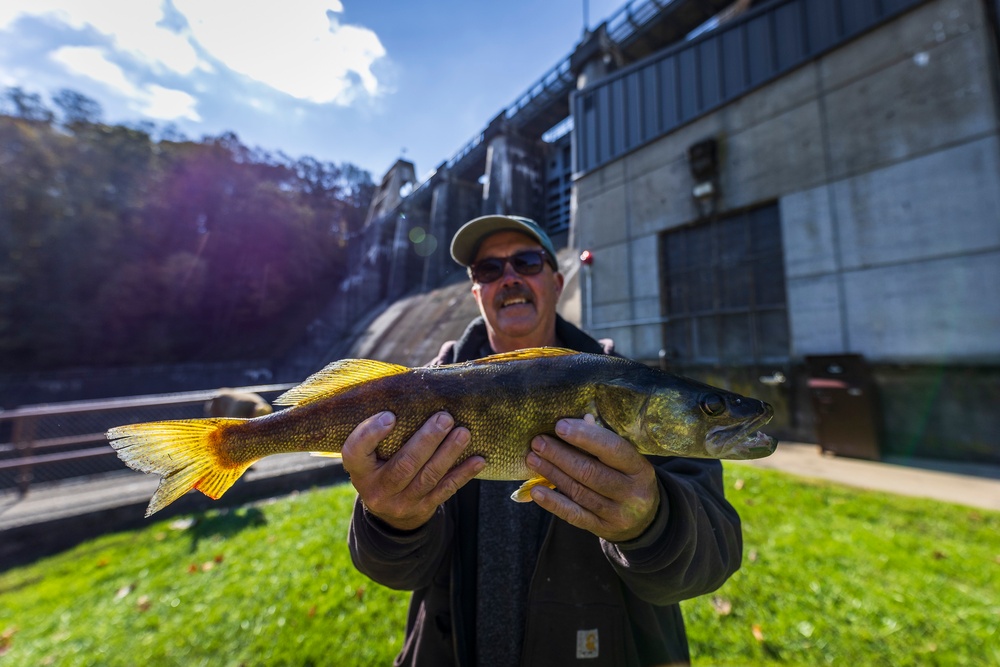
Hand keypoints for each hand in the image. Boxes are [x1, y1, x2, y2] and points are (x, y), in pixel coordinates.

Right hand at [342, 411, 484, 531]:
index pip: (355, 451)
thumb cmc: (382, 463)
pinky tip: (478, 460)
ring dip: (448, 454)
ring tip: (463, 433)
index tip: (390, 415)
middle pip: (403, 465)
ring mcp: (400, 502)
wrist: (389, 510)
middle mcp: (377, 489)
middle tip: (444, 418)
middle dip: (427, 440)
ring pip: (427, 477)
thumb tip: (429, 373)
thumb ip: (390, 420)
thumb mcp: (373, 450)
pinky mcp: (422, 508)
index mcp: (360, 469)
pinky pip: (445, 491)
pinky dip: (463, 474)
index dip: (370, 434)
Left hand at [525, 414, 659, 542]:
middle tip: (538, 442)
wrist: (645, 521)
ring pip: (579, 491)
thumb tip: (578, 422)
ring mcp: (617, 514)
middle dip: (560, 455)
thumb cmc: (629, 479)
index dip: (585, 436)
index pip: (613, 449)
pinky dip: (553, 502)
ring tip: (532, 458)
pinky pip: (574, 515)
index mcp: (640, 469)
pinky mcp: (602, 529)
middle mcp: (631, 493)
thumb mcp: (627, 461)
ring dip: (552, 473)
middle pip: (590, 472)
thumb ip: (604, 442)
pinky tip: (537, 490)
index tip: (560, 425)